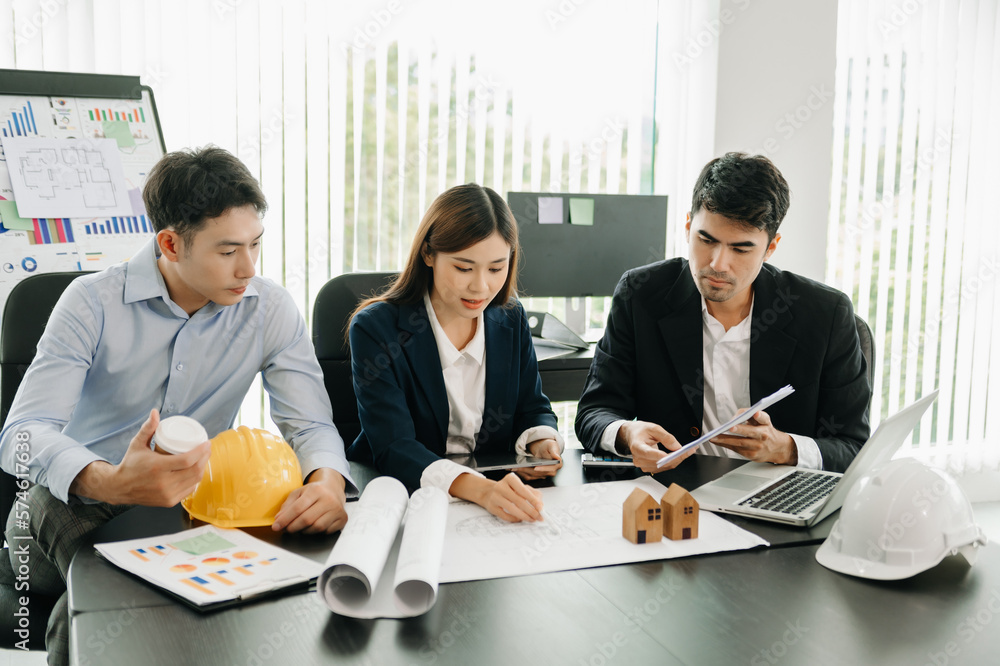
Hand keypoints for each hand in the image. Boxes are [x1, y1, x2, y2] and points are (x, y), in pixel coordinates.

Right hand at [72, 408, 210, 505]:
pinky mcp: (168, 502)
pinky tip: (197, 471)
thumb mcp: (137, 444)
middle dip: (205, 458)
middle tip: (207, 448)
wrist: (119, 487)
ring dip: (202, 468)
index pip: (187, 460)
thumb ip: (147, 428)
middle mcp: (163, 483)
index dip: (201, 451)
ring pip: (194, 481)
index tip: (207, 442)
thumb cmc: (130, 464)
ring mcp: (167, 494)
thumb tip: (155, 412)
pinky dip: (195, 480)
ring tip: (204, 457)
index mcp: (157, 468)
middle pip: (194, 470)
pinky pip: (189, 490)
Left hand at [272, 467, 348, 533]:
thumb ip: (287, 505)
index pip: (297, 508)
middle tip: (287, 529)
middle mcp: (329, 499)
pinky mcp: (343, 518)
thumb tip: (278, 520)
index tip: (276, 527)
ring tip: (300, 527)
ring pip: (317, 527)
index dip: (285, 519)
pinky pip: (327, 531)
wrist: (334, 488)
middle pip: (307, 519)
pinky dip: (318, 532)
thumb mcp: (299, 493)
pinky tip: (314, 525)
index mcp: (316, 490)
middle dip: (293, 527)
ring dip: (305, 531)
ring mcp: (337, 509)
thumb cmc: (314, 492)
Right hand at [453, 472, 542, 522]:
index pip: (523, 490)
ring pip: (512, 509)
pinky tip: (520, 519)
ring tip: (531, 519)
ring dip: (524, 516)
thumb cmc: (507, 490)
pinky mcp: (491, 507)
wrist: (488, 492)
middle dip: (531, 510)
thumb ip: (532, 493)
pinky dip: (515, 519)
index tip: (541, 507)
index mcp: (510, 479)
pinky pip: (505, 515)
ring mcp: (495, 497)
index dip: (533, 500)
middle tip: (538, 516)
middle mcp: (501, 486)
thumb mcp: (519, 487)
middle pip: (519, 501)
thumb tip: (540, 504)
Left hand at [516, 438, 562, 479]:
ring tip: (513, 468)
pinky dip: (521, 473)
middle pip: (538, 473)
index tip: (535, 468)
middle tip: (518, 467)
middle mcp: (551, 472)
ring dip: (522, 472)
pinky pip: (528, 476)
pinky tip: (514, 468)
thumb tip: (558, 458)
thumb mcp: (552, 445)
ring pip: (532, 476)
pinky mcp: (536, 476)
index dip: (543, 469)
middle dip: (527, 470)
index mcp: (557, 465)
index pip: (551, 469)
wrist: (545, 449)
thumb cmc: (549, 446)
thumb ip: (555, 451)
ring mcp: (543, 475)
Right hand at [616, 421, 694, 472]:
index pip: (647, 453)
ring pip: (665, 466)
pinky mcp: (650, 468)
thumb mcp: (652, 428)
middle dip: (676, 456)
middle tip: (689, 450)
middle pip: (660, 461)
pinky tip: (680, 455)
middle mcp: (639, 459)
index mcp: (637, 447)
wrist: (633, 436)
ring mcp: (644, 466)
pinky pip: (665, 467)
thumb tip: (676, 447)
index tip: (668, 454)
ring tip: (688, 451)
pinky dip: (674, 461)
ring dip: (677, 459)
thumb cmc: (640, 431)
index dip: (658, 455)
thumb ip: (665, 437)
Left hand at [710, 409, 796, 464]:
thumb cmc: (766, 431)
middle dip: (739, 429)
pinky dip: (725, 445)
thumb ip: (750, 416)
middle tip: (729, 427)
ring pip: (740, 442)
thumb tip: (734, 418)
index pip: (763, 418)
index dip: (759, 415)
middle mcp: (763, 435)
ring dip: (725, 440)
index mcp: (766, 424)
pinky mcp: (752, 455)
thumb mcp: (763, 420)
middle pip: (751, 432)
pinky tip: (717, 442)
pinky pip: (736, 449)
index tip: (755, 413)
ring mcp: (758, 446)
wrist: (777, 448)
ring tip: (714, 437)